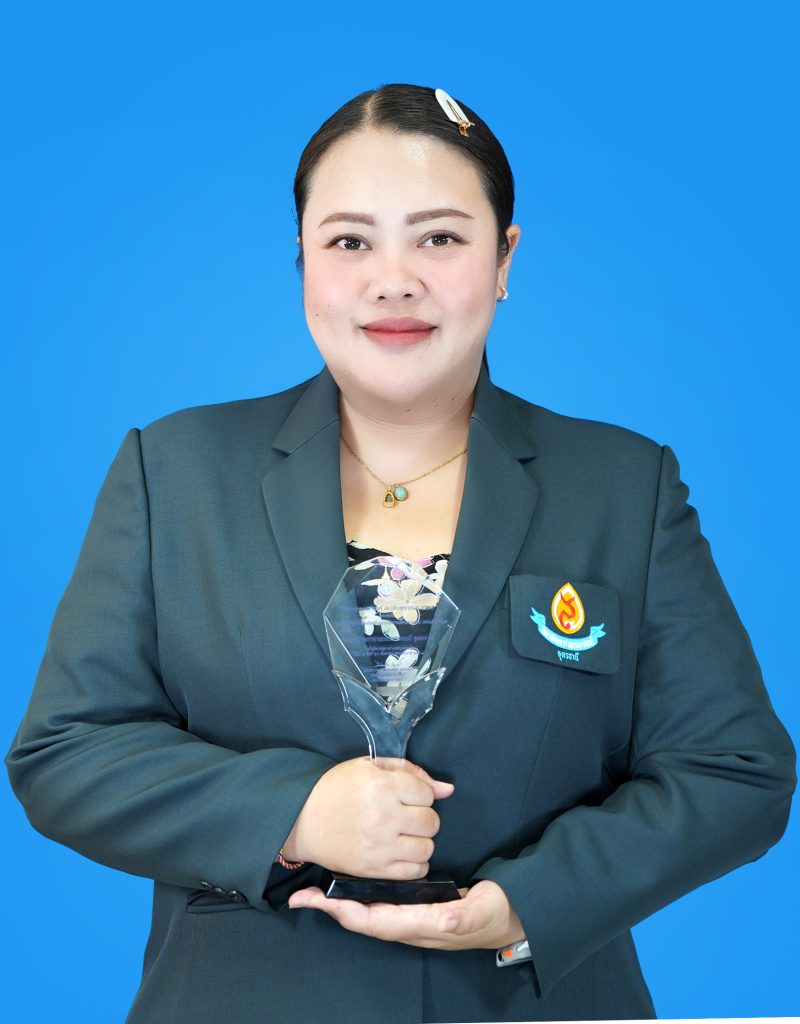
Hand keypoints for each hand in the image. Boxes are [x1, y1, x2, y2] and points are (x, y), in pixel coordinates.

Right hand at [281, 756, 453, 879]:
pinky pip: (414, 871)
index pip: (427, 793)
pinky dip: (414, 863)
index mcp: (382, 786)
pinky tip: (401, 852)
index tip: (404, 796)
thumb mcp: (370, 766)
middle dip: (422, 817)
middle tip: (404, 815)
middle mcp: (384, 816)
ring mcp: (380, 846)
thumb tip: (448, 789)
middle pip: (431, 821)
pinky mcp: (374, 869)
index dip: (419, 793)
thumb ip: (411, 772)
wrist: (302, 819)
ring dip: (420, 841)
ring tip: (403, 834)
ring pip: (427, 848)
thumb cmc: (337, 788)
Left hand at [288, 879, 524, 951]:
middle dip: (332, 909)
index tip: (320, 902)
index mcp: (423, 925)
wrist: (513, 916)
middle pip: (364, 920)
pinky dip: (360, 898)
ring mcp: (412, 918)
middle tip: (302, 896)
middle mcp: (412, 925)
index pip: (376, 921)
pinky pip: (382, 905)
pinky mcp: (416, 908)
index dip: (347, 912)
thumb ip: (463, 916)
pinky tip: (351, 887)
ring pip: (370, 914)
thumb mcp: (484, 911)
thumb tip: (442, 918)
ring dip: (342, 904)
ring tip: (317, 891)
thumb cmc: (498, 913)